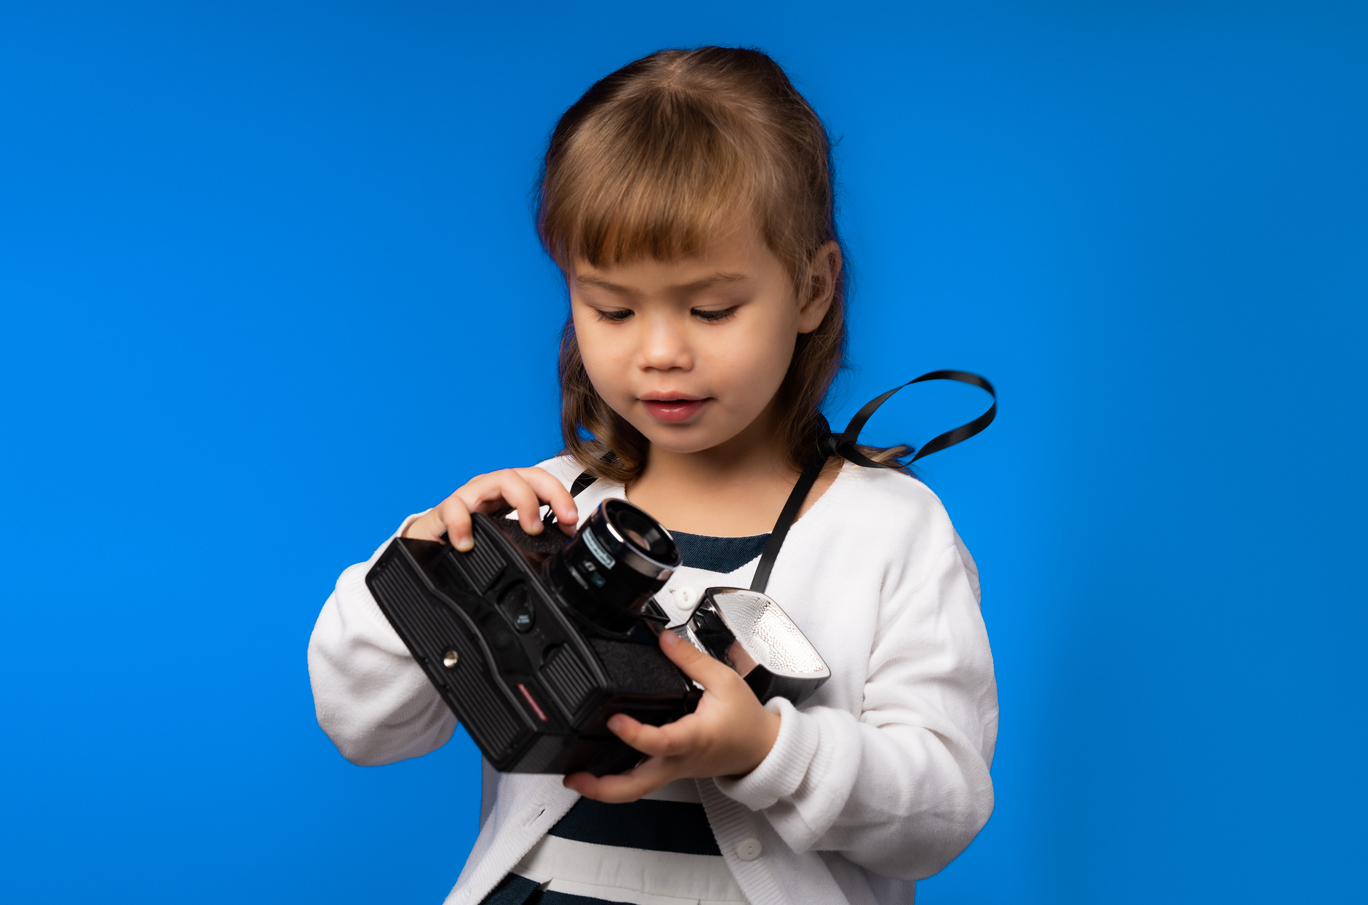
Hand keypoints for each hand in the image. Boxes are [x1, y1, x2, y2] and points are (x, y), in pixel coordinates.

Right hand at [401, 467, 578, 550]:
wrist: (428, 545)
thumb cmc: (470, 538)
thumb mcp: (505, 540)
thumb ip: (531, 544)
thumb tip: (562, 554)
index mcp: (508, 494)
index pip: (539, 482)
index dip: (560, 496)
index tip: (572, 521)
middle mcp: (490, 489)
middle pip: (523, 475)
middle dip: (549, 494)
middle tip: (561, 521)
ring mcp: (468, 497)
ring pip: (496, 480)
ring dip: (522, 502)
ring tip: (531, 529)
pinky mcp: (443, 511)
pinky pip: (454, 508)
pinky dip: (463, 524)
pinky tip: (469, 544)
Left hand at [563, 629, 781, 802]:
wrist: (761, 748)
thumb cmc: (747, 721)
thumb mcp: (725, 680)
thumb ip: (691, 659)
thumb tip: (664, 640)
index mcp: (693, 737)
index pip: (660, 742)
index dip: (635, 735)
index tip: (614, 720)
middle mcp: (678, 760)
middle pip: (637, 787)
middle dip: (602, 787)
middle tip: (573, 777)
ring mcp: (673, 771)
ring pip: (636, 791)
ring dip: (604, 789)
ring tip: (575, 778)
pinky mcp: (671, 772)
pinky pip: (641, 782)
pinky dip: (617, 781)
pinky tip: (600, 768)